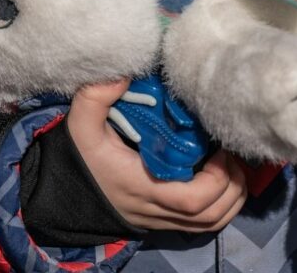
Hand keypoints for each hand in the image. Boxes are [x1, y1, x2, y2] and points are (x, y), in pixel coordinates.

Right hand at [67, 79, 246, 231]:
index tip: (221, 146)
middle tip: (232, 151)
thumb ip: (95, 97)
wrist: (64, 191)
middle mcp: (157, 208)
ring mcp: (162, 217)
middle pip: (210, 215)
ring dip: (231, 197)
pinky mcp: (164, 218)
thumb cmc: (81, 157)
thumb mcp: (80, 125)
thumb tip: (123, 72)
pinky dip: (221, 205)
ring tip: (232, 163)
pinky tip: (222, 176)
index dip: (217, 178)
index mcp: (144, 186)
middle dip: (232, 186)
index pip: (191, 200)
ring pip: (211, 223)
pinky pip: (203, 224)